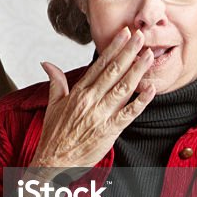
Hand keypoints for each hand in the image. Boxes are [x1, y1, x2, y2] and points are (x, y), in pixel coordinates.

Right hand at [31, 27, 156, 170]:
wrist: (52, 162)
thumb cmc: (54, 135)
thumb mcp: (52, 105)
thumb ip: (55, 82)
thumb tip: (46, 63)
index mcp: (77, 93)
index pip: (98, 65)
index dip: (113, 49)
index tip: (124, 35)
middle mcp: (89, 101)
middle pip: (112, 72)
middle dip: (128, 52)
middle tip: (141, 36)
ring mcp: (100, 115)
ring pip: (122, 89)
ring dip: (137, 71)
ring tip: (148, 55)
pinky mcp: (109, 131)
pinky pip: (128, 114)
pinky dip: (140, 102)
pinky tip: (150, 90)